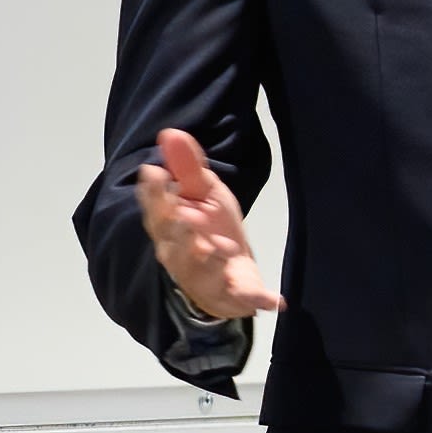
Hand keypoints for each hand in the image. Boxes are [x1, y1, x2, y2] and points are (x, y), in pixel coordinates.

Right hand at [131, 129, 281, 321]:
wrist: (230, 271)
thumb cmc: (209, 228)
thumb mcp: (203, 193)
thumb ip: (188, 167)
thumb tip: (171, 132)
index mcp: (169, 225)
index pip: (157, 209)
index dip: (154, 193)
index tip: (155, 172)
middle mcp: (178, 253)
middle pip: (173, 242)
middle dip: (179, 230)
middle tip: (186, 216)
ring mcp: (203, 277)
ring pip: (200, 271)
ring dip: (208, 261)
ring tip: (219, 248)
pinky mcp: (231, 296)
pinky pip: (241, 298)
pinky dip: (256, 299)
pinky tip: (276, 300)